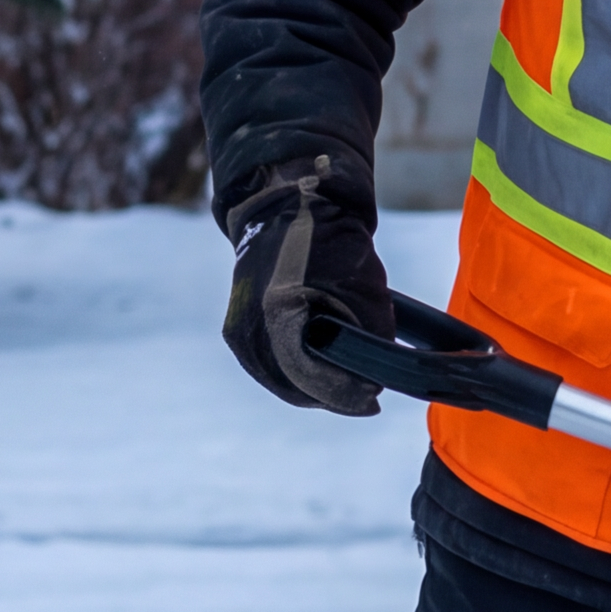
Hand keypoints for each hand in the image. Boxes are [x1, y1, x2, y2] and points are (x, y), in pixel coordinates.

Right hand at [223, 151, 394, 414]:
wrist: (286, 209)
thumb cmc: (331, 242)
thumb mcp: (366, 290)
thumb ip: (371, 339)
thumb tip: (373, 379)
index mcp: (279, 312)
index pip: (312, 376)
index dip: (346, 395)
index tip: (373, 402)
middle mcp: (250, 327)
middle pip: (295, 386)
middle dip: (334, 396)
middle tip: (366, 400)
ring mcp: (239, 331)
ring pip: (281, 382)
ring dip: (315, 389)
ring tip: (349, 391)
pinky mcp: (237, 331)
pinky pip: (270, 368)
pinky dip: (297, 376)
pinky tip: (323, 375)